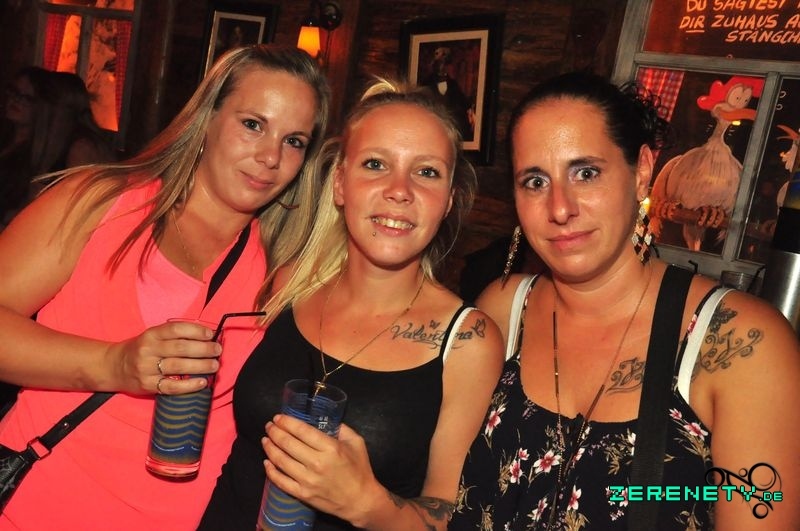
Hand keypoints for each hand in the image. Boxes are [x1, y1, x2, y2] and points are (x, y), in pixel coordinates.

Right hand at [104, 320, 220, 394]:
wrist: (114, 366)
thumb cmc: (141, 349)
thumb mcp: (153, 336)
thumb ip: (175, 336)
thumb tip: (206, 337)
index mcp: (152, 334)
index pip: (176, 329)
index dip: (196, 331)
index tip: (211, 335)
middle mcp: (148, 350)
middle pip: (181, 348)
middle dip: (204, 349)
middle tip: (217, 351)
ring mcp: (147, 368)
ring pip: (178, 366)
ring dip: (201, 366)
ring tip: (215, 365)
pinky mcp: (148, 385)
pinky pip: (172, 387)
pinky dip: (189, 385)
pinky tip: (202, 382)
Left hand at [262, 415, 381, 523]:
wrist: (359, 500)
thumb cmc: (359, 469)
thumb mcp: (356, 442)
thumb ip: (342, 428)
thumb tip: (327, 418)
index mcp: (330, 448)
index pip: (302, 431)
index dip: (287, 422)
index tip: (278, 417)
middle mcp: (316, 463)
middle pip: (288, 444)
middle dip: (276, 432)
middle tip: (269, 426)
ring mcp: (307, 480)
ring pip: (281, 461)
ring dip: (270, 448)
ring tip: (266, 439)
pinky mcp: (302, 494)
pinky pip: (281, 481)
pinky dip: (271, 471)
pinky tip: (266, 461)